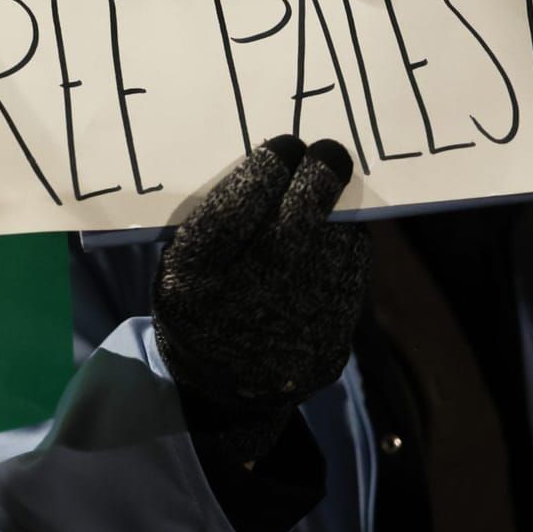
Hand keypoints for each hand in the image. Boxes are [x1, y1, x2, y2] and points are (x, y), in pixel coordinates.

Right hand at [153, 135, 370, 463]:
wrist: (227, 385)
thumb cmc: (202, 302)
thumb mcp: (181, 265)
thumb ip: (211, 221)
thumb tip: (268, 166)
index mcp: (196, 277)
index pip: (236, 208)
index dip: (266, 170)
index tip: (284, 145)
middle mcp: (248, 298)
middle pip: (296, 219)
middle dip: (316, 175)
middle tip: (325, 152)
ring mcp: (297, 320)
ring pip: (334, 241)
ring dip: (334, 209)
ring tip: (323, 192)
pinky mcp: (333, 334)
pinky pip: (351, 269)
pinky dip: (346, 243)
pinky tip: (332, 234)